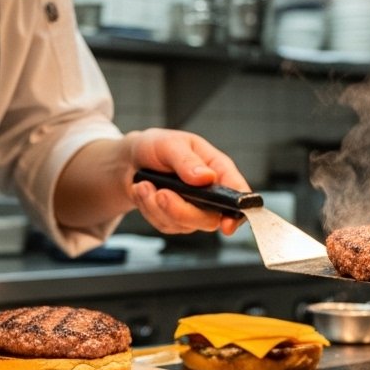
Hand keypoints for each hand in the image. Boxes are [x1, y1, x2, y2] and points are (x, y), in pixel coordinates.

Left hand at [124, 129, 248, 234]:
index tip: (226, 225)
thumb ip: (187, 161)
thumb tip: (206, 177)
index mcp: (218, 169)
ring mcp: (194, 209)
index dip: (238, 211)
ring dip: (157, 207)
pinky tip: (142, 191)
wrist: (132, 160)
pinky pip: (164, 224)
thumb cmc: (156, 147)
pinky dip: (148, 209)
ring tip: (143, 184)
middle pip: (210, 218)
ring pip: (183, 224)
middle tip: (161, 194)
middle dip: (181, 210)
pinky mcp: (175, 220)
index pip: (237, 193)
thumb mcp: (170, 144)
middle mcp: (210, 193)